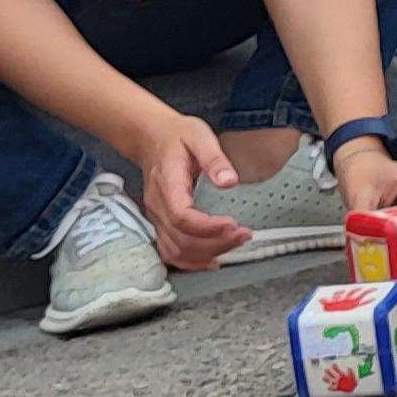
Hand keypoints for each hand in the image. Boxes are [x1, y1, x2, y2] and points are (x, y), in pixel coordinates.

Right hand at [128, 111, 252, 271]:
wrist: (151, 138)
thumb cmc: (177, 136)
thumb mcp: (199, 136)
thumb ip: (215, 158)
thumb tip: (229, 181)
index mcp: (167, 184)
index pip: (182, 217)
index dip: (208, 227)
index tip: (233, 224)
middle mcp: (158, 206)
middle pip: (182, 239)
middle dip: (216, 243)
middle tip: (245, 234)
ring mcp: (157, 217)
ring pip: (176, 250)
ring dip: (207, 254)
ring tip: (235, 243)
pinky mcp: (161, 223)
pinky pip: (170, 251)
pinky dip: (191, 261)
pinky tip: (212, 259)